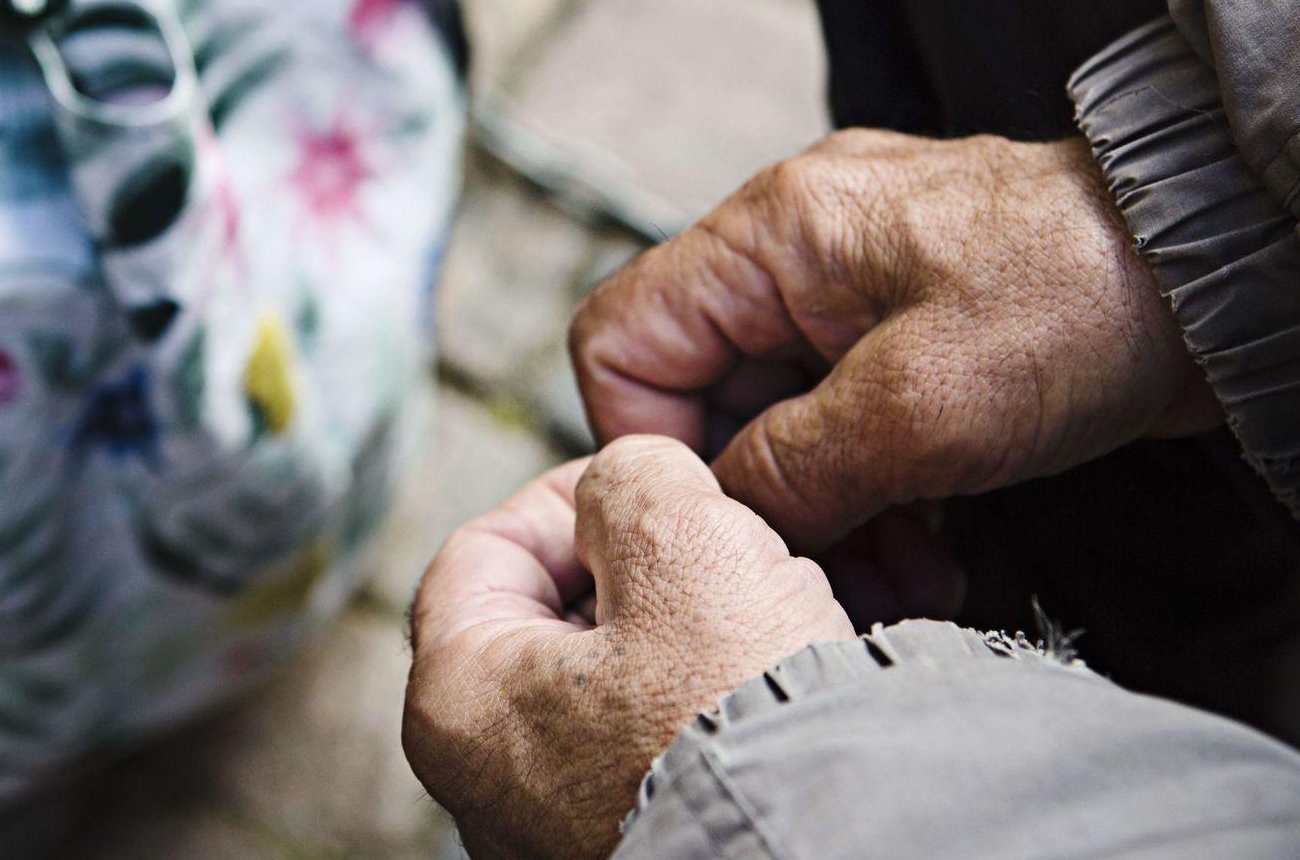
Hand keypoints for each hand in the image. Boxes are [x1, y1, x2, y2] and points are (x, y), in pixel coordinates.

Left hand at [403, 435, 852, 859]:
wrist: (844, 846)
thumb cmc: (743, 719)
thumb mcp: (684, 539)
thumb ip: (629, 477)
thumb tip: (630, 486)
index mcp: (456, 702)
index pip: (485, 549)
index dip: (572, 494)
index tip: (651, 484)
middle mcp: (486, 785)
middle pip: (551, 617)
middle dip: (641, 564)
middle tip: (719, 547)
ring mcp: (555, 830)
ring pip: (614, 682)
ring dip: (685, 630)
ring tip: (762, 618)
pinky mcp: (630, 848)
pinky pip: (656, 749)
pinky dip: (706, 704)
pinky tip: (772, 688)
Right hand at [569, 130, 1219, 547]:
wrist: (1228, 283)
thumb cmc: (1087, 301)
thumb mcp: (920, 406)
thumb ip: (792, 466)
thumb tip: (720, 516)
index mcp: (774, 234)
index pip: (623, 338)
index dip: (646, 439)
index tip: (710, 517)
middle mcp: (797, 252)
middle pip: (702, 394)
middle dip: (753, 498)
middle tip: (818, 578)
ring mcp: (851, 291)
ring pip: (774, 422)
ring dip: (817, 512)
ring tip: (891, 580)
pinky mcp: (905, 334)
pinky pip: (839, 424)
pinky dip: (866, 493)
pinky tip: (922, 551)